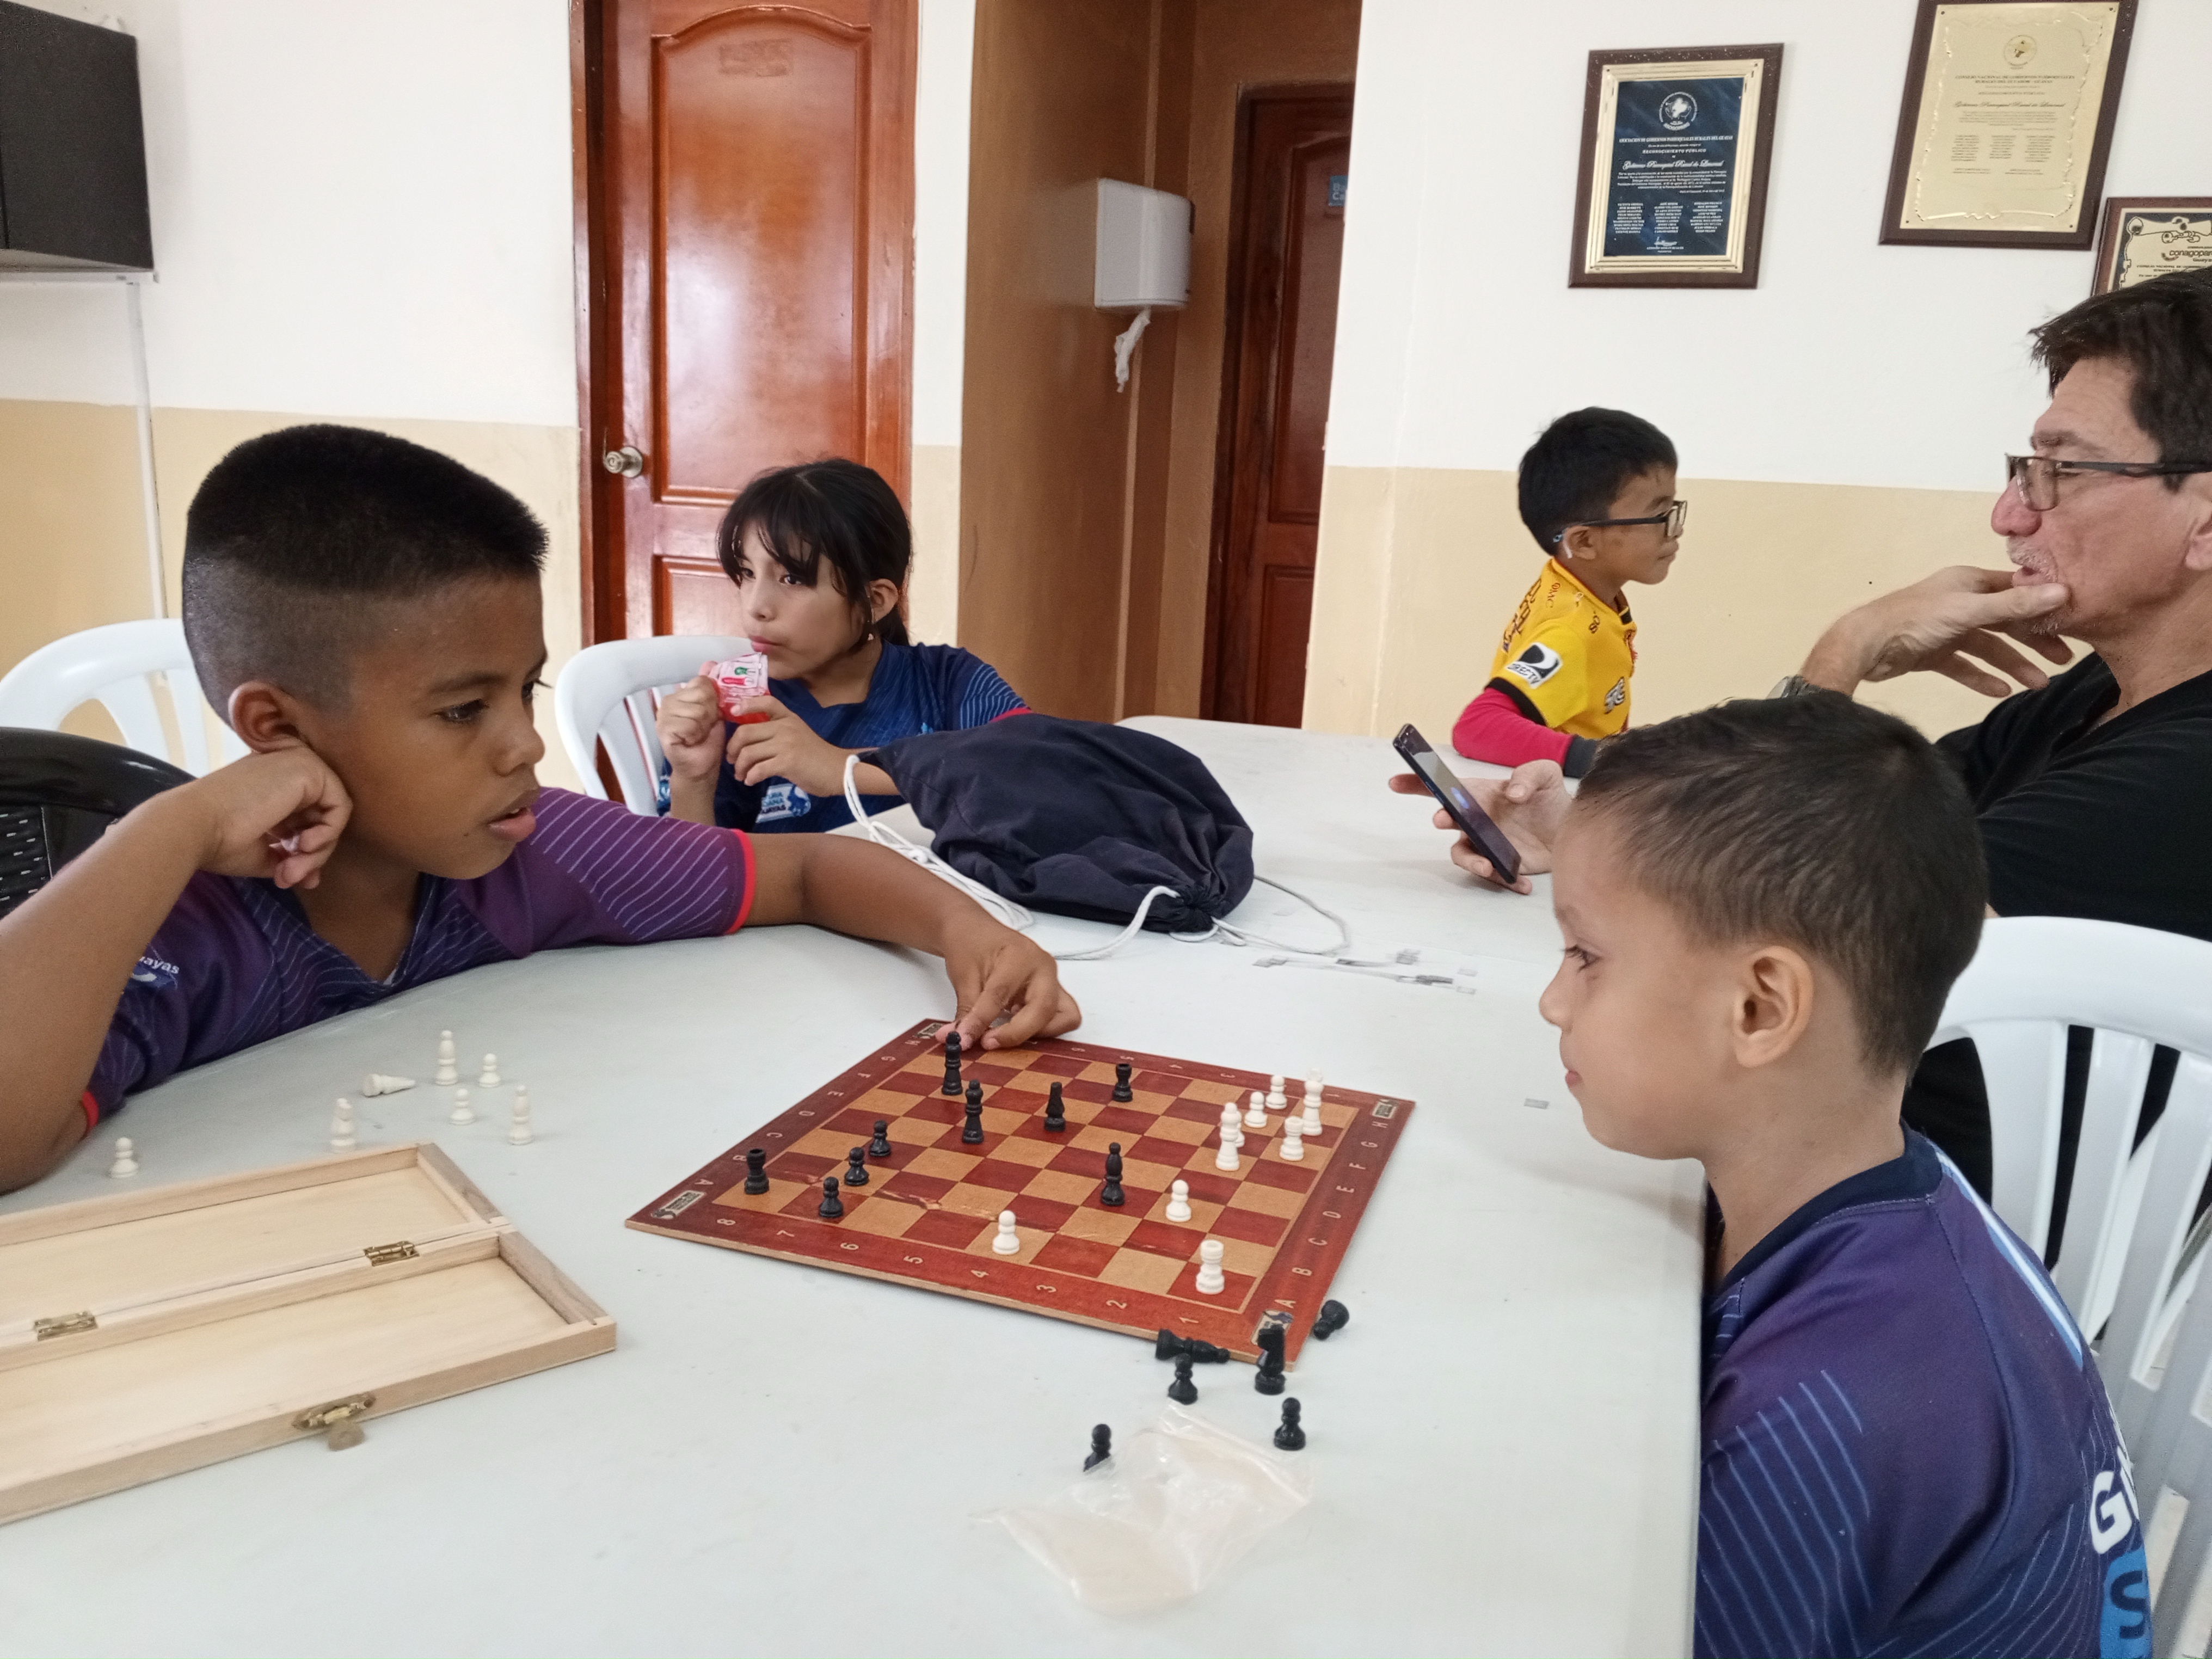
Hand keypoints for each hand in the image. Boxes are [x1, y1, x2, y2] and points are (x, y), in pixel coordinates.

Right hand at [165, 748, 351, 888]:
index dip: (304, 852)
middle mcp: (286, 769)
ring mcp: (299, 763)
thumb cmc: (218, 840)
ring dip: (318, 850)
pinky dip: (328, 833)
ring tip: (292, 868)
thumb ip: (291, 857)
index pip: (306, 818)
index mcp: (272, 784)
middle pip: (321, 817)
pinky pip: (340, 806)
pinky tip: (304, 847)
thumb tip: (313, 879)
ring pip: (332, 814)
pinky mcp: (309, 768)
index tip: (288, 877)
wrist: (193, 826)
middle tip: (290, 877)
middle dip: (311, 855)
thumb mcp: (262, 852)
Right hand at [655, 674, 725, 782]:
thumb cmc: (708, 739)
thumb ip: (711, 688)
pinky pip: (689, 725)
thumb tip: (710, 663)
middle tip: (704, 727)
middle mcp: (668, 701)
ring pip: (697, 711)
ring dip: (703, 727)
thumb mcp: (715, 710)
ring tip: (697, 735)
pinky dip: (695, 735)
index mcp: (680, 694)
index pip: (702, 682)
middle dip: (710, 714)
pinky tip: (690, 741)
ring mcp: (663, 715)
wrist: (702, 766)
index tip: (710, 715)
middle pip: (703, 695)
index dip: (713, 700)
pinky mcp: (663, 730)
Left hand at [727, 697, 853, 795]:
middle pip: (745, 732)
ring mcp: (786, 744)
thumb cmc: (816, 756)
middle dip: (733, 748)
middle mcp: (785, 727)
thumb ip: (777, 731)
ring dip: (740, 767)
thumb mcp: (798, 734)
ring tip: (741, 775)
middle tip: (732, 759)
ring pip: (749, 753)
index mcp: (788, 717)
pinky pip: (759, 769)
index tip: (733, 712)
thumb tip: (748, 741)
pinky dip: (751, 777)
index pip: (766, 702)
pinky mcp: (787, 762)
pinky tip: (751, 781)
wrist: (838, 771)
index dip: (747, 704)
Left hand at [940, 918, 1081, 1051]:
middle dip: (1017, 1032)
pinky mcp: (1054, 993)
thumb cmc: (972, 946)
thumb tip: (959, 1040)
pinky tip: (1014, 1025)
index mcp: (1021, 956)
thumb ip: (966, 1011)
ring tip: (1004, 1032)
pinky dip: (1041, 1029)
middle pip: (1043, 1009)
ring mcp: (1053, 981)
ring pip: (1063, 1017)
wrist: (977, 932)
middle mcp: (1044, 968)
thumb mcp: (963, 977)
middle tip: (988, 1042)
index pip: (1001, 995)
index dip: (982, 1021)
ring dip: (1036, 1033)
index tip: (964, 1039)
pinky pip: (1060, 1018)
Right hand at [1387, 759, 1567, 893]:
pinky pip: (1494, 876)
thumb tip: (1513, 793)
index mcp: (1479, 795)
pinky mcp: (1501, 865)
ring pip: (1463, 855)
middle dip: (1443, 819)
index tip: (1396, 782)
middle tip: (1443, 819)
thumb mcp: (1546, 775)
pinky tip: (1523, 883)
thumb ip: (1529, 775)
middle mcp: (1476, 820)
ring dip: (1472, 862)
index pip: (1443, 787)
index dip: (1417, 784)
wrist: (1570, 828)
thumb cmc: (1550, 799)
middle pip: (1448, 820)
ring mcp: (1486, 844)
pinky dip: (1506, 881)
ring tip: (1490, 867)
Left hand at [1802, 567, 2073, 698]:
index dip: (2042, 606)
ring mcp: (1945, 629)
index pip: (2015, 591)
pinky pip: (1963, 666)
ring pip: (1987, 647)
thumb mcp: (1969, 610)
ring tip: (2037, 685)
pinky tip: (2000, 691)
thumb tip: (2062, 591)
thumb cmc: (1915, 620)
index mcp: (1968, 583)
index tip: (2071, 622)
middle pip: (2005, 621)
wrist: (1865, 646)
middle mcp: (1959, 602)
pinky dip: (1980, 677)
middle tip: (2063, 660)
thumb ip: (2014, 605)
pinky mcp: (1932, 653)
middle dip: (2033, 641)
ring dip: (2012, 665)